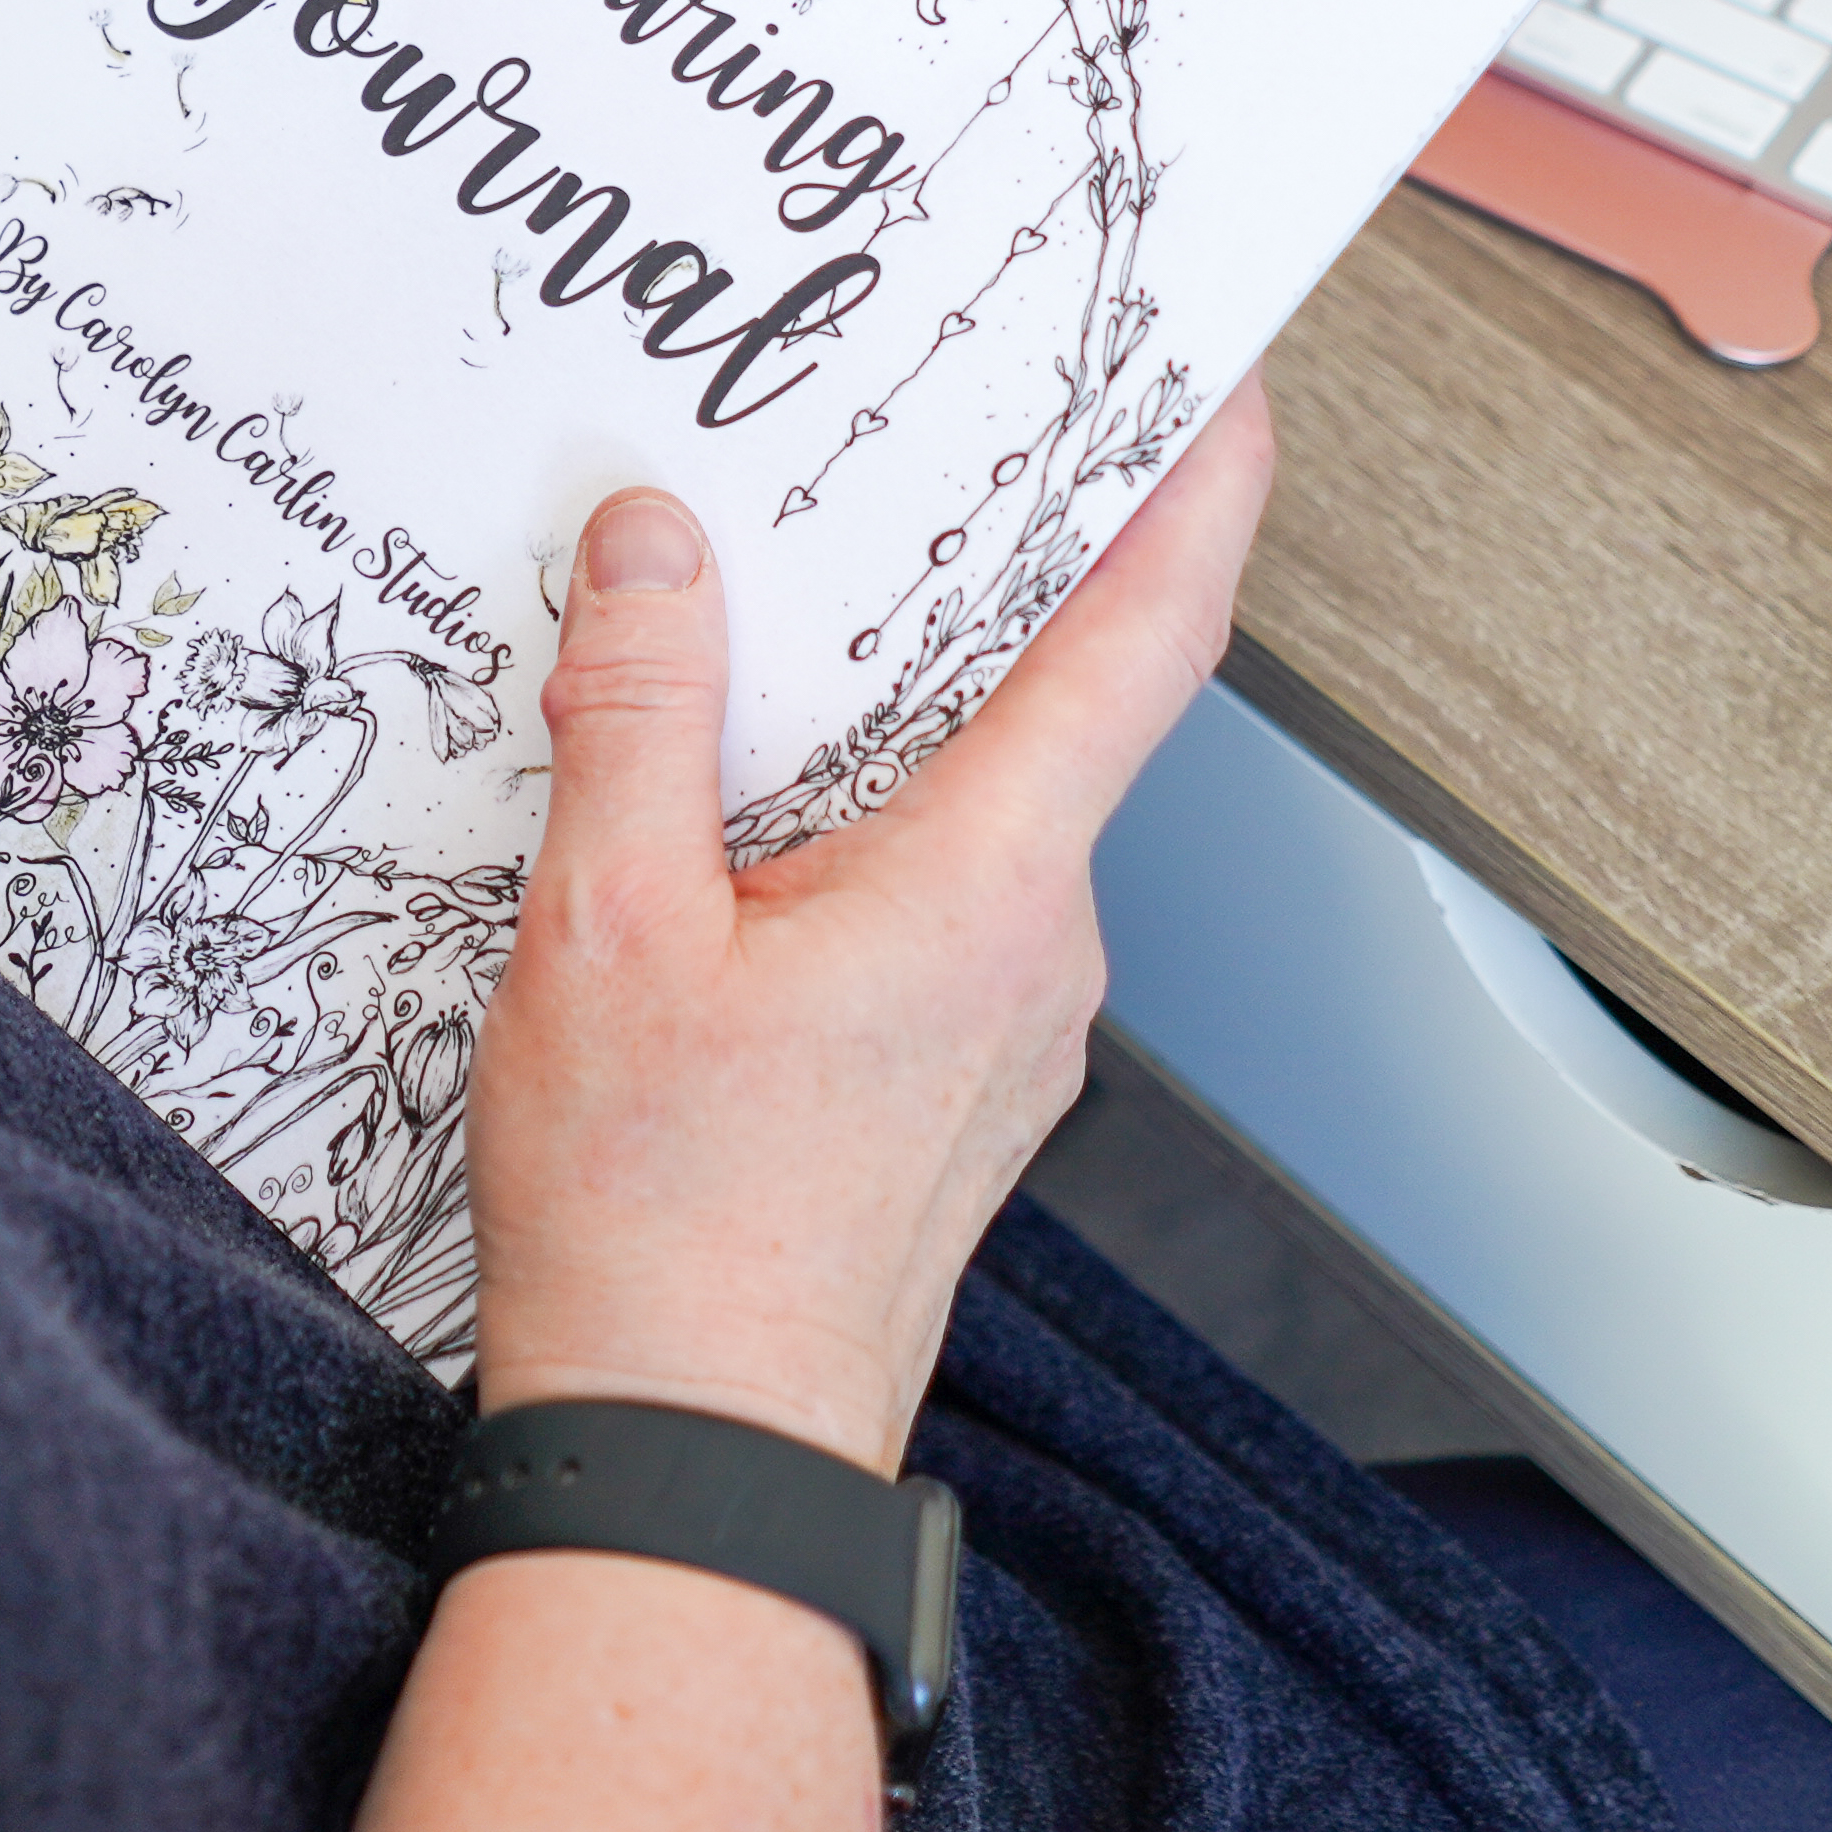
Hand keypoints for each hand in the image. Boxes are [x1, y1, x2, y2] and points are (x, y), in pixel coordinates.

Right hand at [465, 380, 1278, 1472]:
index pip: (1146, 634)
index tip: (1226, 369)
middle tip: (894, 447)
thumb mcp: (605, 928)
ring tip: (746, 634)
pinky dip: (854, 822)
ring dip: (887, 712)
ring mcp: (1009, 1020)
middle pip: (1048, 700)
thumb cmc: (664, 1232)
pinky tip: (725, 822)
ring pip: (976, 802)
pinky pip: (931, 890)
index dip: (1201, 482)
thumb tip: (661, 545)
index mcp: (989, 882)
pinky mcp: (954, 1074)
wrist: (694, 1462)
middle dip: (975, 571)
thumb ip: (640, 712)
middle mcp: (1038, 944)